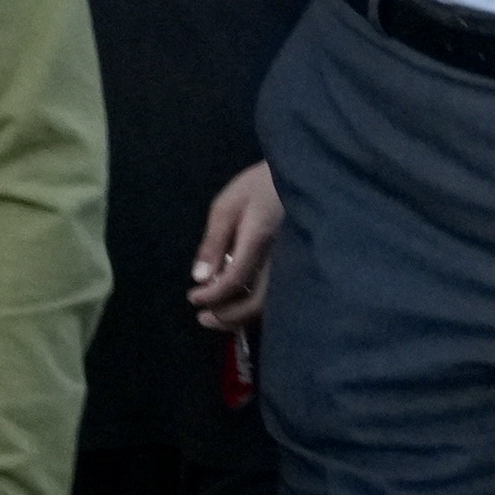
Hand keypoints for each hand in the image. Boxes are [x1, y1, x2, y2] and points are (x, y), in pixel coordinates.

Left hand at [187, 161, 281, 333]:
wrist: (301, 177)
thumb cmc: (259, 185)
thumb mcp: (227, 205)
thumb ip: (213, 242)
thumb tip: (199, 278)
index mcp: (259, 239)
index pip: (234, 279)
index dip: (212, 295)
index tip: (192, 297)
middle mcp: (279, 258)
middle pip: (255, 302)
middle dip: (226, 316)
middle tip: (202, 317)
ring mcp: (291, 265)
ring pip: (268, 305)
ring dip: (239, 317)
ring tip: (216, 317)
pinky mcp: (295, 268)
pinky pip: (276, 297)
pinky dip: (253, 307)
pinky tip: (238, 306)